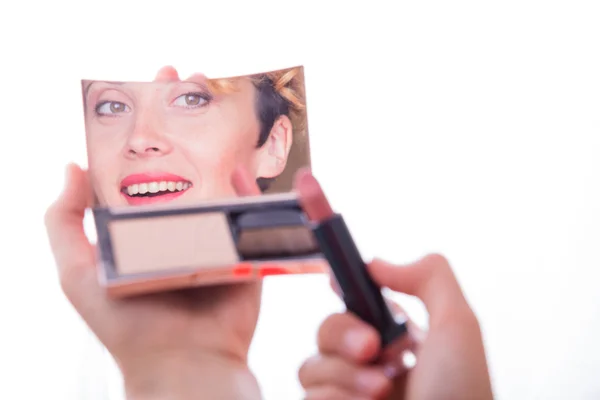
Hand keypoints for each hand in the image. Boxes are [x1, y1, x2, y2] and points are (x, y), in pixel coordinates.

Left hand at [44, 160, 263, 397]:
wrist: (181, 362)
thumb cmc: (125, 324)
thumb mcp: (77, 273)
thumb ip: (65, 223)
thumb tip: (72, 166)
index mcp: (144, 251)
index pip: (145, 205)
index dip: (144, 177)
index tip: (144, 142)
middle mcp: (180, 251)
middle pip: (186, 204)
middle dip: (189, 173)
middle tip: (189, 135)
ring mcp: (215, 257)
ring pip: (221, 211)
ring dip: (222, 183)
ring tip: (220, 145)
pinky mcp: (244, 264)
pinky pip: (250, 226)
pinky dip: (250, 200)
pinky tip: (241, 175)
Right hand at [298, 255, 493, 399]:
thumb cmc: (462, 397)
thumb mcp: (458, 327)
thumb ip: (428, 277)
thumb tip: (376, 264)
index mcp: (400, 341)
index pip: (357, 305)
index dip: (343, 291)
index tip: (339, 284)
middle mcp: (371, 367)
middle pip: (325, 329)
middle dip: (343, 333)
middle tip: (373, 347)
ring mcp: (350, 397)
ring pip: (311, 365)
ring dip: (345, 375)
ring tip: (382, 393)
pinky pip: (309, 396)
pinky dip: (338, 399)